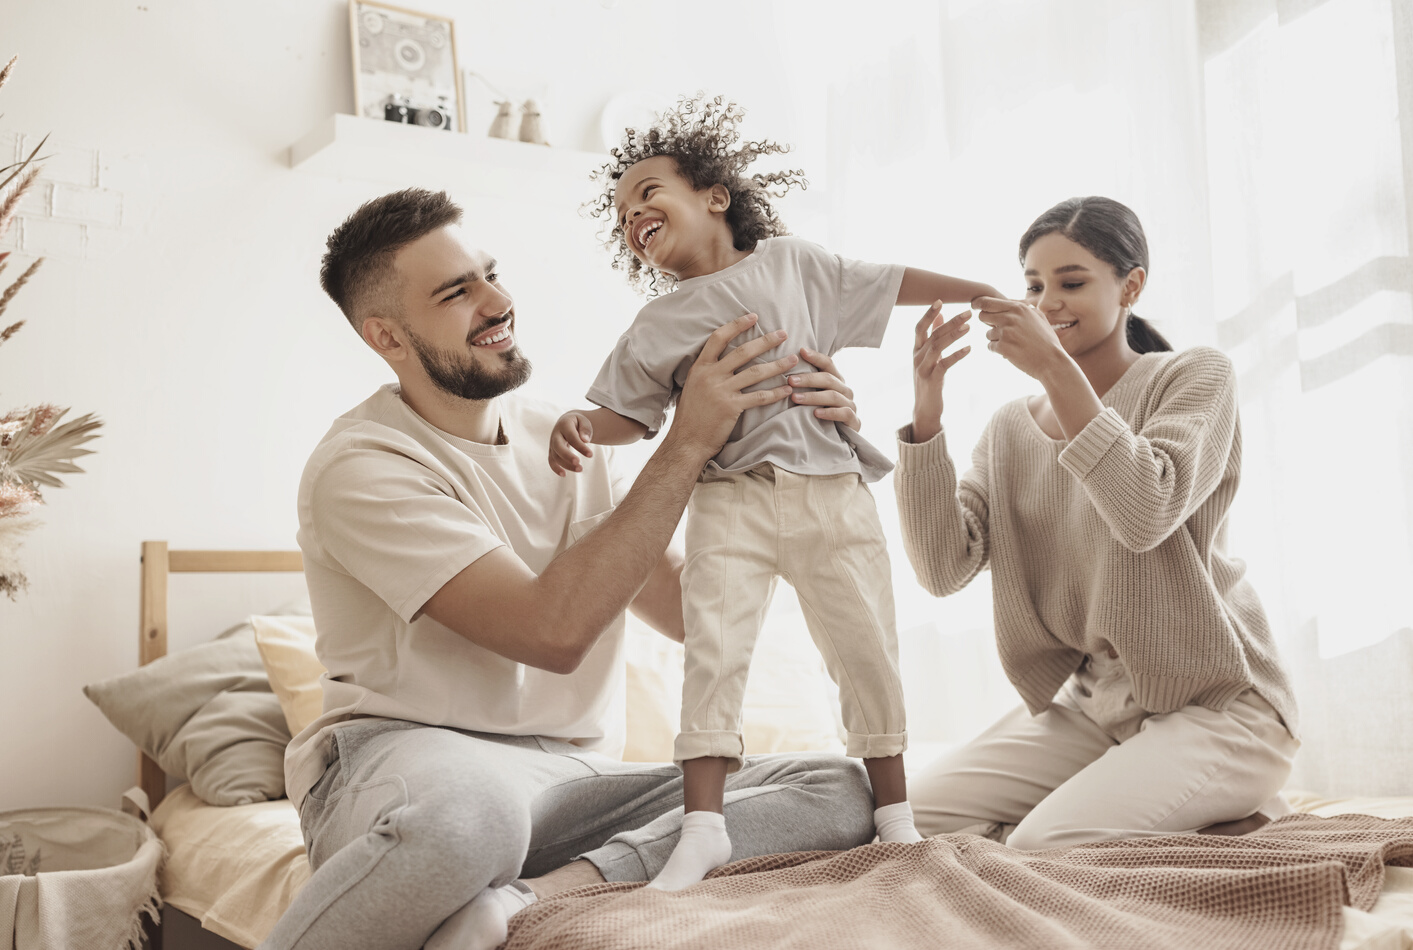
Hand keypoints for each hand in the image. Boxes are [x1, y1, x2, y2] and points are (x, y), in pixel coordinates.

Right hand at [549, 411, 593, 475]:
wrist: (567, 422)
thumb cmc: (578, 423)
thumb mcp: (584, 421)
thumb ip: (585, 429)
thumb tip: (585, 440)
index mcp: (564, 424)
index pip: (572, 437)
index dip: (580, 447)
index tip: (591, 455)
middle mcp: (555, 434)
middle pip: (558, 447)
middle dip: (568, 456)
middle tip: (579, 465)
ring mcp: (552, 443)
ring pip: (555, 456)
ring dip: (566, 464)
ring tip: (580, 469)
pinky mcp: (552, 451)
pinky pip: (551, 461)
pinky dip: (555, 468)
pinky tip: (564, 475)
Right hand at [667, 313, 797, 463]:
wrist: (686, 441)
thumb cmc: (691, 416)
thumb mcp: (692, 387)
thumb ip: (706, 373)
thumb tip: (722, 361)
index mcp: (700, 367)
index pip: (719, 338)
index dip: (737, 325)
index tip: (753, 317)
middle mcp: (710, 375)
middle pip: (743, 352)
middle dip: (766, 341)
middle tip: (783, 334)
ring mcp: (721, 391)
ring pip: (755, 373)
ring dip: (777, 365)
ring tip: (793, 360)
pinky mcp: (731, 407)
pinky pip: (759, 397)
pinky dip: (775, 393)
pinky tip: (787, 389)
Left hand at [788, 347, 860, 430]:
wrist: (839, 437)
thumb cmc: (822, 413)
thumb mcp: (814, 396)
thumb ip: (806, 384)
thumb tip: (783, 370)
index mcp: (836, 380)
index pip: (828, 364)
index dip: (816, 357)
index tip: (801, 352)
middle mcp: (845, 390)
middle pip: (828, 379)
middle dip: (808, 379)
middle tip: (790, 380)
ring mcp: (850, 404)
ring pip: (833, 396)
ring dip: (813, 396)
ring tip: (795, 398)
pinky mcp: (853, 420)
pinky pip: (843, 413)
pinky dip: (829, 413)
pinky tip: (816, 413)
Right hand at [911, 301, 971, 443]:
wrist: (925, 409)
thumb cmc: (930, 380)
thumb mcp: (929, 358)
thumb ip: (933, 337)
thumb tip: (940, 316)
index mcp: (916, 350)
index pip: (919, 327)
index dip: (928, 314)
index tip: (940, 300)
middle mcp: (917, 357)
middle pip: (932, 334)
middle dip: (950, 322)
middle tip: (968, 313)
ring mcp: (923, 368)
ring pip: (937, 346)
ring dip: (954, 335)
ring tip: (969, 327)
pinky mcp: (932, 380)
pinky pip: (945, 364)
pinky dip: (957, 355)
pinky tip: (969, 349)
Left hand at [973, 296, 1071, 381]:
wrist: (1052, 362)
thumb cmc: (1047, 341)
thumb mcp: (1039, 318)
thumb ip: (1023, 307)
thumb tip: (1009, 301)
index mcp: (1018, 308)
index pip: (988, 302)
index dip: (979, 303)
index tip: (975, 306)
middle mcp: (1010, 318)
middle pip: (983, 316)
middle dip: (987, 322)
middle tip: (997, 328)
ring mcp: (1005, 333)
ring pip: (988, 333)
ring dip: (996, 339)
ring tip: (1013, 344)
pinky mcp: (1002, 347)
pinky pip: (990, 346)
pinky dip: (998, 350)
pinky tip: (1011, 352)